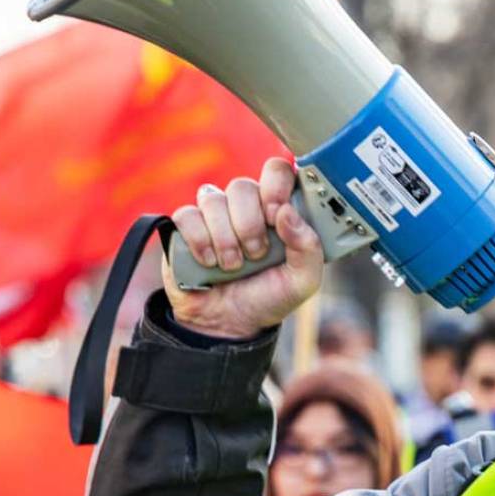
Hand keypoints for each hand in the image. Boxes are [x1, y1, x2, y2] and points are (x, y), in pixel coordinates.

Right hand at [165, 160, 323, 338]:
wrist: (230, 325)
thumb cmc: (268, 297)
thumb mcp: (302, 280)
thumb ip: (308, 247)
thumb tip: (287, 212)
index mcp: (276, 210)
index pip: (277, 170)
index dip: (275, 187)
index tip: (276, 216)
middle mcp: (245, 206)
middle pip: (242, 186)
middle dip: (250, 225)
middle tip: (256, 254)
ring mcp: (213, 215)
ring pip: (213, 200)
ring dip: (225, 239)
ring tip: (233, 266)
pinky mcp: (185, 228)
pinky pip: (187, 216)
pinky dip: (199, 242)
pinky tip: (209, 263)